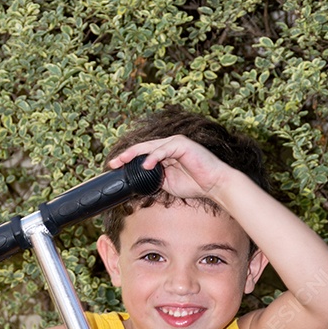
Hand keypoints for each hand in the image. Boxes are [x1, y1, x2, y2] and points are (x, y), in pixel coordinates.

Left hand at [109, 135, 229, 202]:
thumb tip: (138, 182)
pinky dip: (154, 157)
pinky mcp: (182, 144)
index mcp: (164, 153)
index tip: (115, 168)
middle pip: (142, 147)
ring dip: (135, 154)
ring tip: (123, 162)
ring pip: (150, 146)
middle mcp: (168, 145)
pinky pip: (164, 149)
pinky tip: (146, 165)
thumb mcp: (168, 183)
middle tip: (113, 163)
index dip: (128, 160)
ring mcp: (175, 143)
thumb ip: (154, 179)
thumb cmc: (194, 184)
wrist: (214, 185)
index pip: (142, 154)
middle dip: (126, 155)